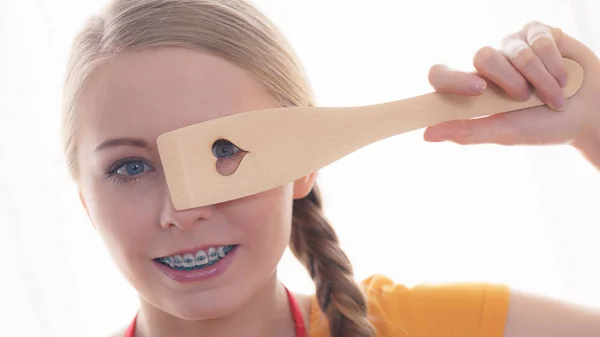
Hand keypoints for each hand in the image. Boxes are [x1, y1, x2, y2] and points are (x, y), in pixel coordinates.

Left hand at [424, 21, 599, 148]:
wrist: (588, 116)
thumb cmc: (543, 127)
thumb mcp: (505, 133)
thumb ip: (467, 131)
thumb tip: (427, 135)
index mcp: (471, 89)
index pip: (441, 74)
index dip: (452, 78)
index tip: (478, 90)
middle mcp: (488, 64)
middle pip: (482, 57)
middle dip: (511, 82)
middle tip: (526, 99)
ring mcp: (512, 46)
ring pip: (515, 52)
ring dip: (540, 79)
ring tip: (553, 96)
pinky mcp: (537, 33)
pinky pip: (539, 41)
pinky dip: (555, 64)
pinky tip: (563, 76)